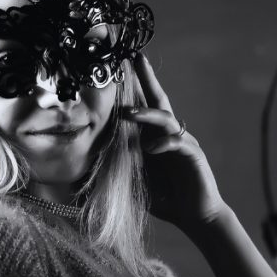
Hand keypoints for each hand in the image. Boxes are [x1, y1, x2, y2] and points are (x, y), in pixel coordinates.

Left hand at [122, 52, 228, 233]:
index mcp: (154, 138)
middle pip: (158, 100)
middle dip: (147, 79)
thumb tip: (81, 168)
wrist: (196, 217)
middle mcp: (169, 135)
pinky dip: (165, 143)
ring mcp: (183, 143)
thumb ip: (116, 171)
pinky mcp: (194, 157)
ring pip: (166, 120)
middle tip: (135, 58)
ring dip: (147, 115)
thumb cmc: (165, 199)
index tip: (120, 66)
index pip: (142, 107)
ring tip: (128, 114)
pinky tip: (151, 148)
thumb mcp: (134, 182)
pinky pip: (180, 143)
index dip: (133, 88)